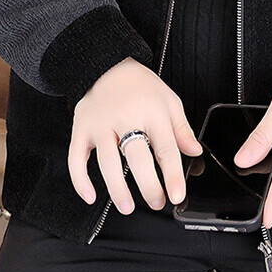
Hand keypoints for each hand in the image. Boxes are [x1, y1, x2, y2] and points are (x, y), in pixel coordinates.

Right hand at [68, 57, 201, 213]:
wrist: (106, 64)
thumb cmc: (139, 85)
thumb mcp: (168, 100)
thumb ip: (181, 128)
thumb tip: (194, 151)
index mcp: (151, 110)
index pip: (165, 147)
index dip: (172, 175)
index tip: (176, 194)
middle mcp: (125, 117)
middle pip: (137, 157)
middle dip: (148, 186)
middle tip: (156, 202)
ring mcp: (100, 124)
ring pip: (107, 162)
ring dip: (117, 189)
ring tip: (128, 206)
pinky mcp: (81, 129)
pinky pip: (76, 158)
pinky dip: (80, 180)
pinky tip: (90, 196)